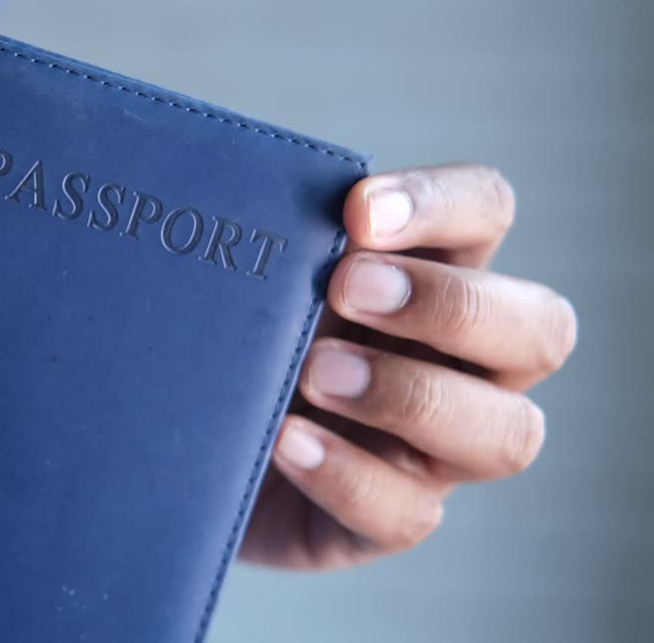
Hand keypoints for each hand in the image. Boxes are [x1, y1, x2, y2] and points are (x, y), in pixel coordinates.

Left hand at [240, 163, 576, 568]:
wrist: (166, 445)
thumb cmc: (220, 335)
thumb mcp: (243, 279)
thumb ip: (265, 235)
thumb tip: (245, 188)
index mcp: (431, 270)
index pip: (487, 211)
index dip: (441, 203)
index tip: (357, 209)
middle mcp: (457, 359)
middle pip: (541, 328)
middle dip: (450, 305)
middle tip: (346, 288)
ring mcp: (432, 447)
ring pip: (507, 434)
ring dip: (412, 396)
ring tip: (314, 373)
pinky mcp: (384, 518)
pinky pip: (409, 514)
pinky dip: (349, 475)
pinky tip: (285, 441)